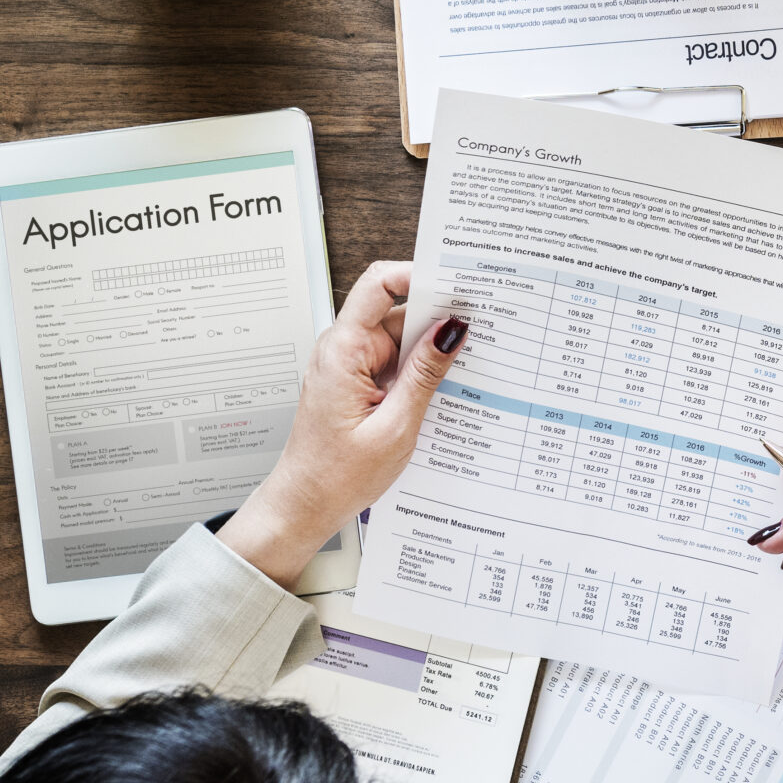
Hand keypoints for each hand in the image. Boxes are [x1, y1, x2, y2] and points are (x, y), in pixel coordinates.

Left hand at [219, 261, 468, 588]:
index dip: (419, 275)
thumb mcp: (395, 426)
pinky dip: (420, 370)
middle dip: (439, 316)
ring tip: (465, 370)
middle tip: (479, 331)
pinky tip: (442, 389)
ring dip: (431, 350)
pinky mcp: (358, 383)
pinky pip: (396, 362)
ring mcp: (351, 366)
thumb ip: (425, 374)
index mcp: (344, 351)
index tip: (458, 283)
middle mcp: (344, 350)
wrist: (303, 508)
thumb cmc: (336, 477)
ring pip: (401, 338)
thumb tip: (452, 330)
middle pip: (398, 310)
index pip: (379, 284)